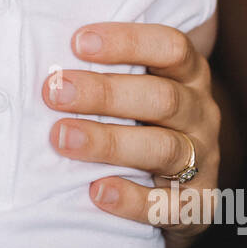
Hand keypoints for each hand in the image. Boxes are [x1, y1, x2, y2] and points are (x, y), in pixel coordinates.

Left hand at [43, 22, 220, 247]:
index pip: (171, 47)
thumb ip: (106, 68)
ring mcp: (203, 160)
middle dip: (104, 94)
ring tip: (62, 138)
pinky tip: (96, 191)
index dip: (128, 41)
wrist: (180, 190)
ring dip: (108, 142)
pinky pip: (167, 206)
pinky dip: (131, 200)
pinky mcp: (197, 205)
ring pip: (163, 148)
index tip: (78, 42)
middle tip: (54, 92)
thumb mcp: (137, 85)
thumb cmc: (140, 119)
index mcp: (189, 75)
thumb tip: (42, 47)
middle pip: (162, 98)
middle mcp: (201, 114)